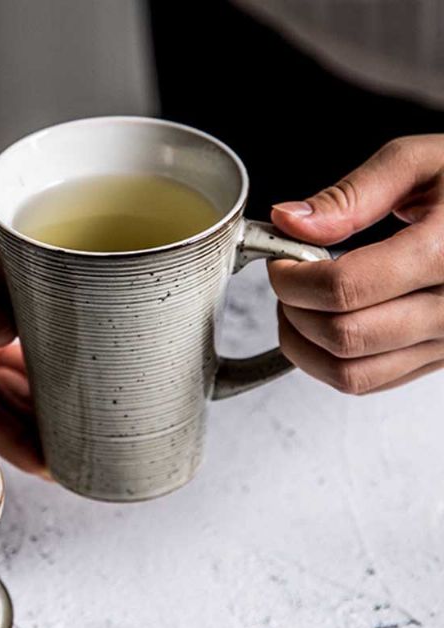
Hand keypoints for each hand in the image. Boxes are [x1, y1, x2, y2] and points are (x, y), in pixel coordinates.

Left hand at [269, 134, 443, 393]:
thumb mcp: (419, 163)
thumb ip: (351, 194)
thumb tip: (289, 222)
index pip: (344, 288)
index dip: (294, 278)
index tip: (281, 261)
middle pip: (342, 337)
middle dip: (294, 310)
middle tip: (288, 281)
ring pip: (349, 375)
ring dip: (304, 345)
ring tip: (299, 306)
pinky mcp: (437, 359)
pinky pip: (367, 382)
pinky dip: (328, 362)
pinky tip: (323, 326)